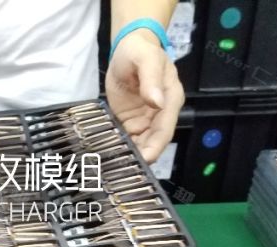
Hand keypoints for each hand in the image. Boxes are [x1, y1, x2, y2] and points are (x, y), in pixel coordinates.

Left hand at [105, 30, 183, 162]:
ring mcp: (143, 119)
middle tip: (124, 170)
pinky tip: (108, 156)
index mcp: (169, 100)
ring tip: (114, 167)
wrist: (128, 47)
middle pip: (152, 142)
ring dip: (129, 155)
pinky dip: (118, 147)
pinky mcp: (128, 120)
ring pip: (139, 143)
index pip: (165, 130)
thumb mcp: (146, 59)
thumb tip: (156, 101)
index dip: (155, 147)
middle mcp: (158, 114)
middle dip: (141, 157)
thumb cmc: (140, 50)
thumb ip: (151, 79)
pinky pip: (125, 138)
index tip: (145, 160)